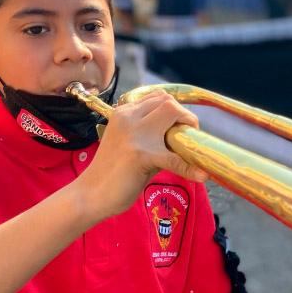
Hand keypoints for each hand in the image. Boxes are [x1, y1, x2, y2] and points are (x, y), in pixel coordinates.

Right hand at [73, 89, 207, 218]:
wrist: (90, 195)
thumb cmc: (110, 174)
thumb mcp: (130, 145)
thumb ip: (153, 137)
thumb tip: (181, 138)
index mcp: (124, 113)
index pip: (158, 97)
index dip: (175, 110)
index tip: (181, 128)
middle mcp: (128, 117)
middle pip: (167, 101)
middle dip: (184, 116)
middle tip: (188, 138)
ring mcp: (135, 134)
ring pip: (172, 111)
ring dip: (187, 128)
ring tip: (191, 149)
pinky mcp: (141, 155)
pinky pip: (175, 159)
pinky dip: (190, 168)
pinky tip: (201, 176)